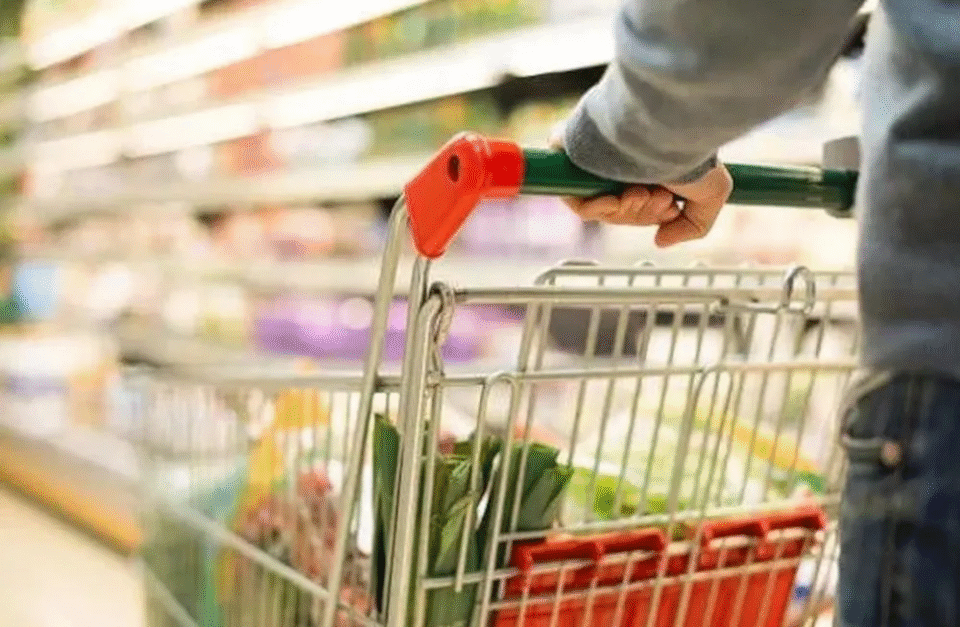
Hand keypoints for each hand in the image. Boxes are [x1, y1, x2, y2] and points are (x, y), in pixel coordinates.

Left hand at [548, 135, 732, 247]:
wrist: (672, 124)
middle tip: (661, 198)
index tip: (670, 208)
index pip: (634, 205)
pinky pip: (574, 197)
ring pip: (599, 208)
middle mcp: (618, 160)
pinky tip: (624, 196)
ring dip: (626, 211)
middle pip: (617, 210)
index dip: (650, 215)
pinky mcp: (570, 150)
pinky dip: (598, 207)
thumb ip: (692, 225)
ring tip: (646, 192)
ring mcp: (594, 157)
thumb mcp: (712, 194)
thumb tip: (659, 241)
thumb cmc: (693, 151)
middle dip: (642, 213)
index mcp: (644, 165)